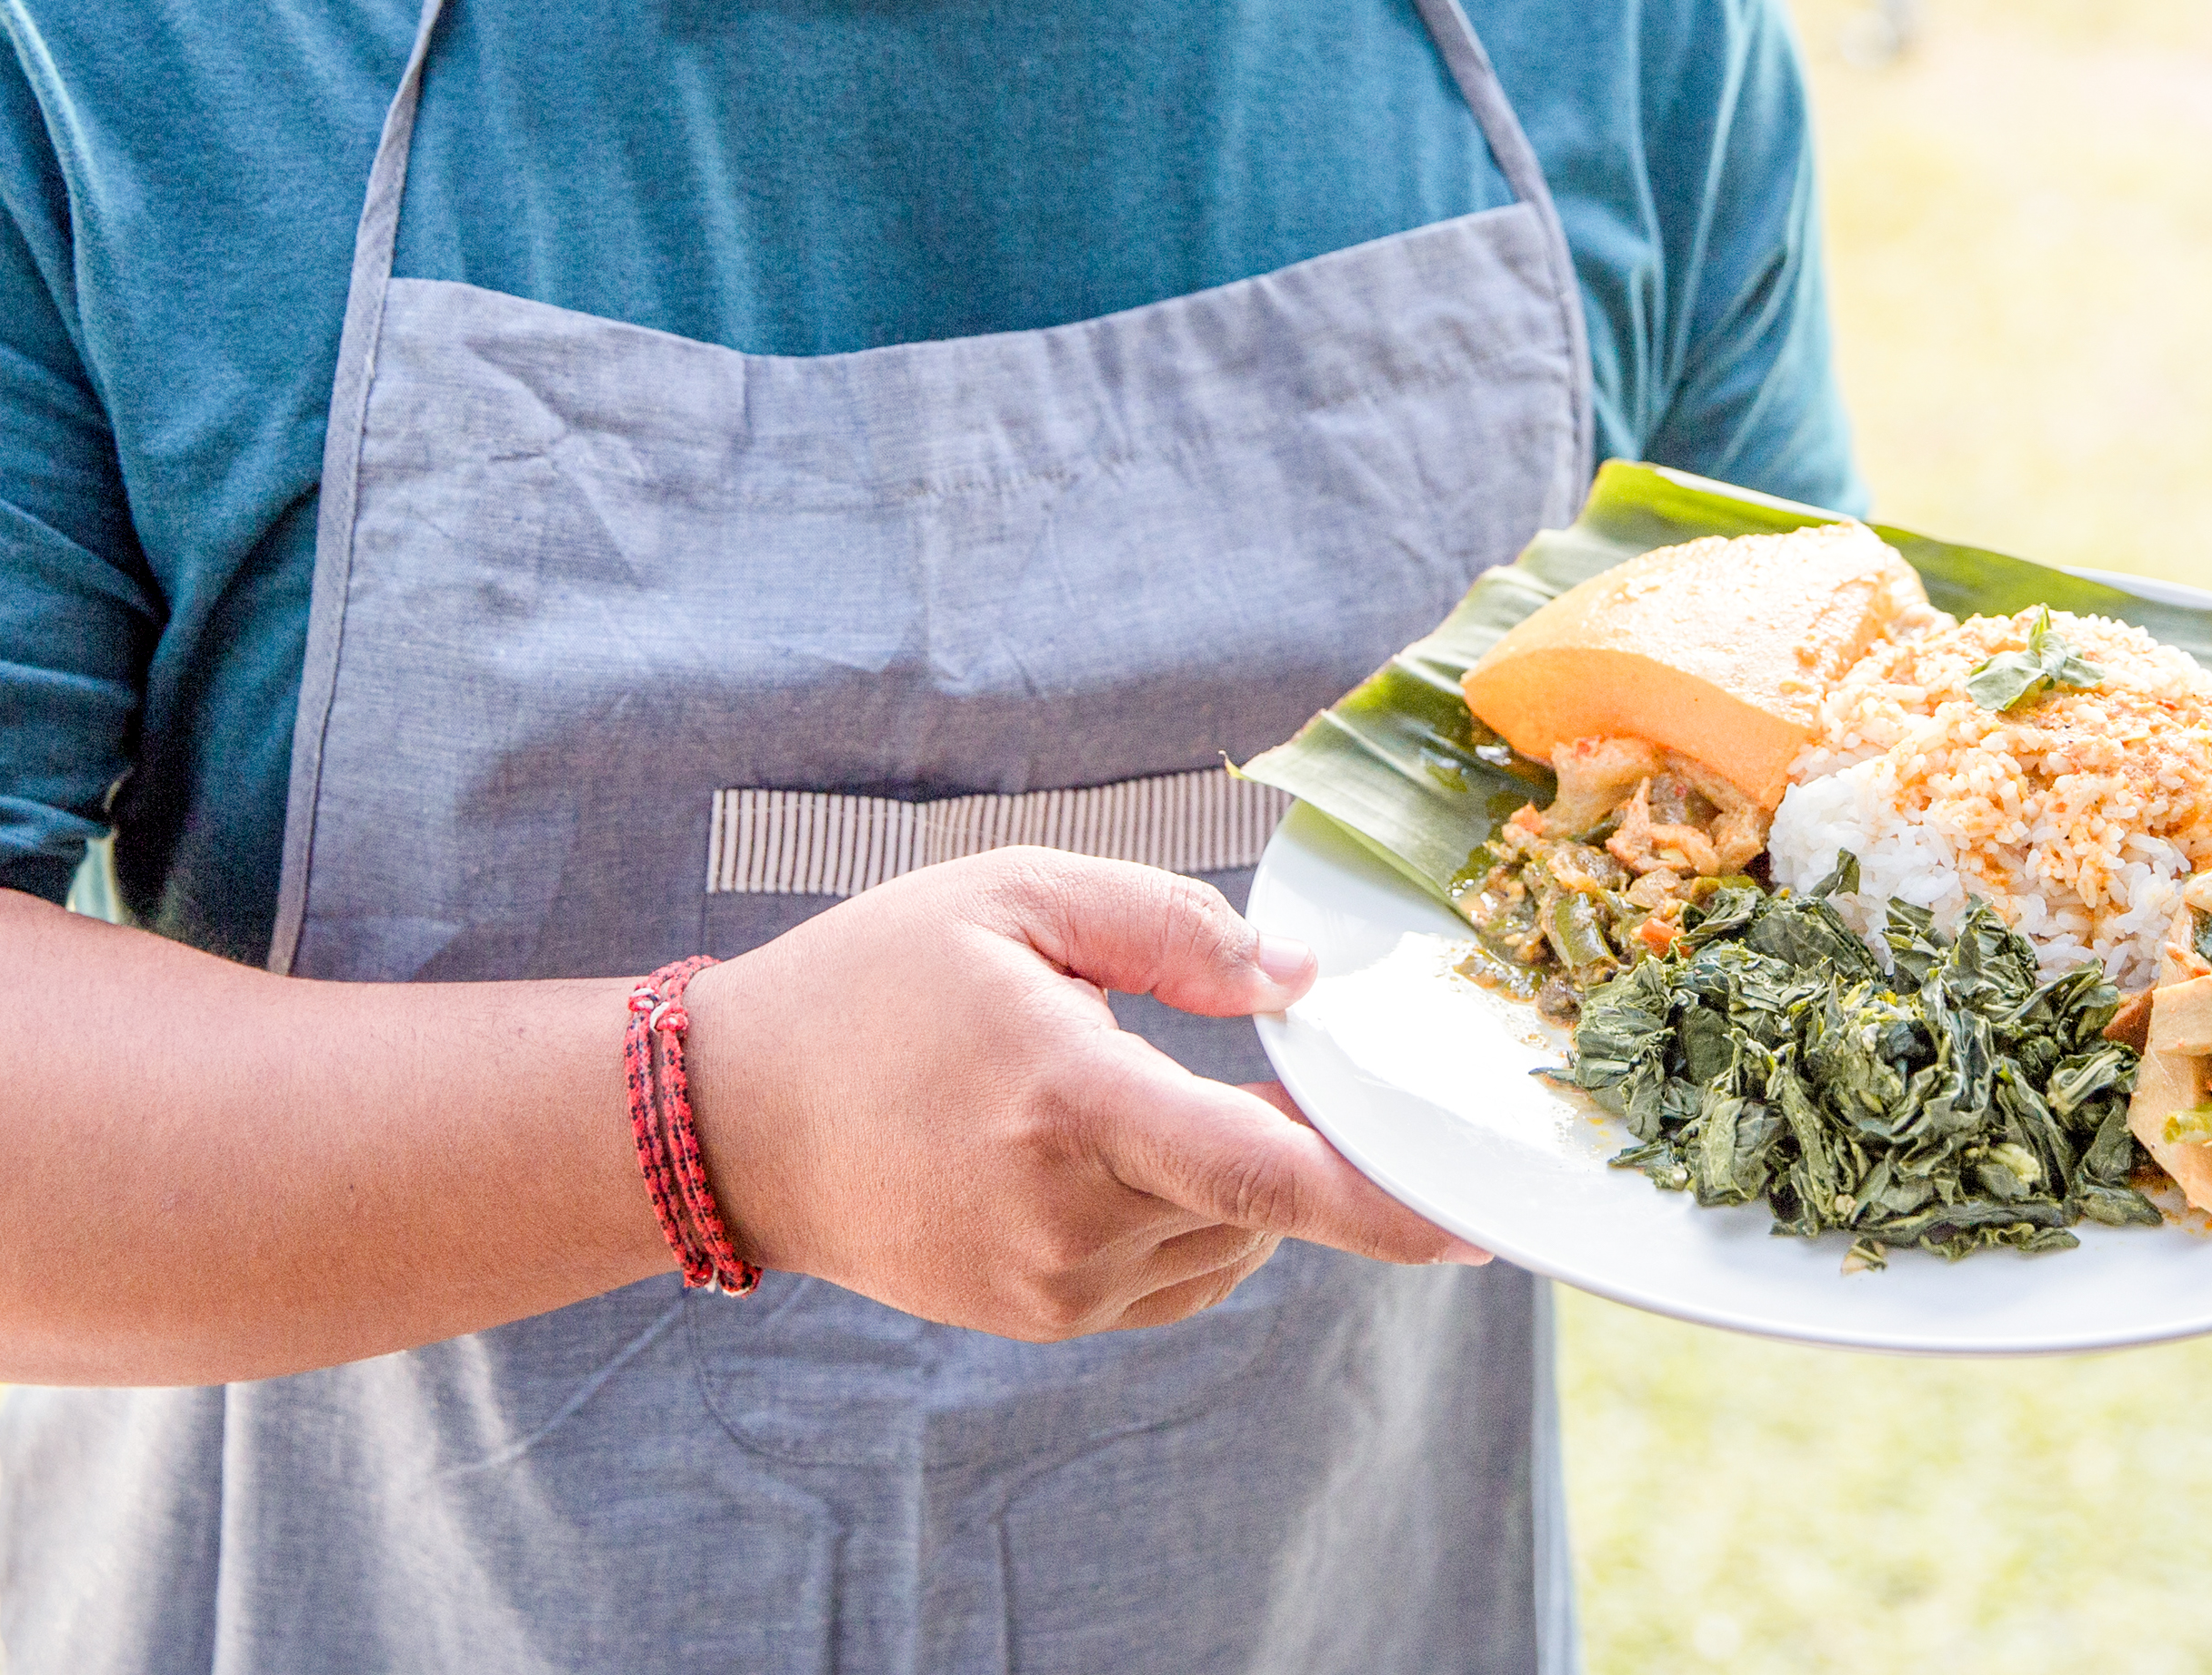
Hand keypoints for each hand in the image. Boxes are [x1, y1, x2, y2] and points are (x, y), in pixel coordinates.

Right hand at [676, 847, 1485, 1339]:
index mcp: (1069, 1104)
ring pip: (1230, 1242)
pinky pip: (1177, 1271)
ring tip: (1131, 1082)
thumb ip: (1170, 925)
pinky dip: (1192, 1211)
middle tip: (1278, 1055)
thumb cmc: (875, 983)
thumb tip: (1298, 982)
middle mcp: (1068, 1218)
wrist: (733, 1120)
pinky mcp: (1041, 1317)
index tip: (1479, 1210)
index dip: (1385, 1203)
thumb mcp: (1016, 894)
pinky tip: (1122, 1142)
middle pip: (1262, 1202)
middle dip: (1303, 1138)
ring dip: (1237, 1173)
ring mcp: (1053, 1287)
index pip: (1267, 1176)